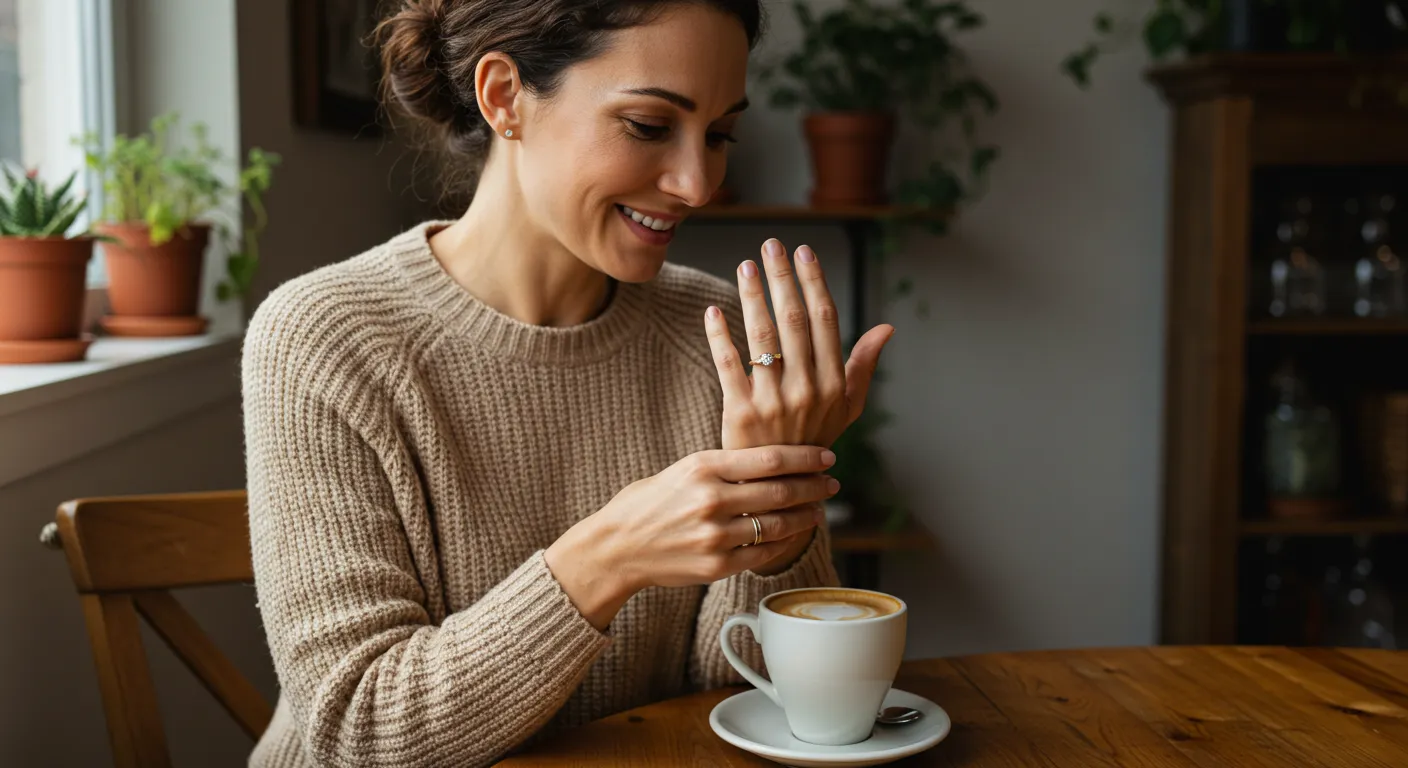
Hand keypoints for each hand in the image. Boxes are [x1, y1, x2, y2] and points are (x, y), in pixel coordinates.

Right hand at [544, 445, 838, 630]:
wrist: (616, 547)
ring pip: (777, 524)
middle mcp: (710, 499)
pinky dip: (783, 543)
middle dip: (814, 487)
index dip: (806, 457)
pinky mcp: (716, 565)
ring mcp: (714, 535)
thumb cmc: (649, 503)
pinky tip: (793, 534)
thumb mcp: (682, 470)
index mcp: (702, 467)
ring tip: (819, 510)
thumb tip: (773, 461)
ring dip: (806, 516)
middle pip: (781, 491)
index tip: (826, 457)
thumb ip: (724, 467)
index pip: (769, 458)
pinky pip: (763, 553)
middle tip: (832, 483)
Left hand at [705, 238, 894, 451]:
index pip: (824, 321)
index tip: (803, 253)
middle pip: (793, 321)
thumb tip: (887, 328)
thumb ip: (863, 365)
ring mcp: (773, 401)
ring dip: (753, 297)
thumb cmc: (815, 441)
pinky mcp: (741, 413)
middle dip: (782, 278)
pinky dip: (719, 336)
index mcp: (834, 383)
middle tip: (771, 247)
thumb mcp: (848, 408)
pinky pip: (728, 365)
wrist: (780, 489)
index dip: (814, 283)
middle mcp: (807, 390)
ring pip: (762, 337)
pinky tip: (713, 310)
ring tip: (745, 267)